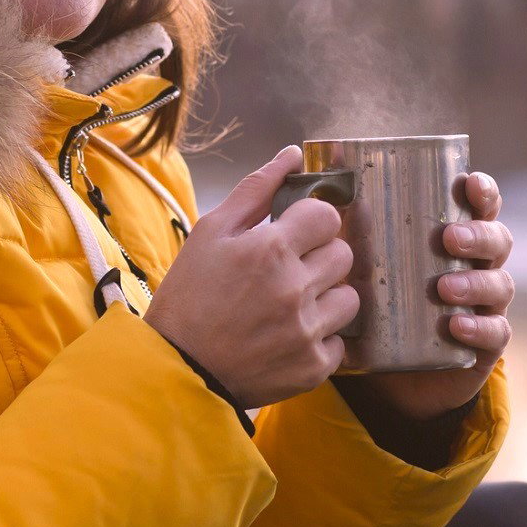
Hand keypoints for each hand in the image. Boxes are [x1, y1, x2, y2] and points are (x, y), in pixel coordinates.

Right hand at [144, 145, 358, 407]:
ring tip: (292, 305)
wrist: (177, 370)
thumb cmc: (189, 297)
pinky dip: (320, 338)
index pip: (326, 215)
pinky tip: (289, 337)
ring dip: (326, 297)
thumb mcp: (210, 233)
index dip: (310, 221)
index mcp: (270, 248)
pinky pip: (340, 341)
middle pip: (343, 254)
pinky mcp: (313, 367)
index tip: (293, 234)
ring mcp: (307, 330)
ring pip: (349, 298)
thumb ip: (256, 189)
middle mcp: (295, 288)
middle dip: (319, 256)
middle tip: (288, 270)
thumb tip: (292, 156)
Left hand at [353, 171, 513, 420]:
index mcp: (452, 237)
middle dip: (477, 234)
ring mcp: (485, 305)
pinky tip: (455, 326)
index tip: (468, 185)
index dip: (482, 191)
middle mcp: (476, 265)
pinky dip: (479, 327)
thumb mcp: (361, 268)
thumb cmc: (378, 308)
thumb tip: (308, 191)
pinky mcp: (486, 344)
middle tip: (448, 238)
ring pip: (499, 284)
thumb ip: (345, 235)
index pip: (479, 205)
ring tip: (444, 287)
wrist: (392, 378)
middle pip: (497, 239)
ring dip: (474, 282)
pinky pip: (496, 333)